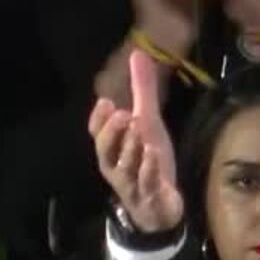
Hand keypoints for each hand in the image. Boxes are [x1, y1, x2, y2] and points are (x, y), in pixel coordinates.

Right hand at [89, 49, 184, 233]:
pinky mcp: (150, 198)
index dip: (99, 120)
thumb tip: (138, 53)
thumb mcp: (149, 124)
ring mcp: (132, 185)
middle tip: (123, 114)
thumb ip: (142, 91)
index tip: (105, 102)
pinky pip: (146, 185)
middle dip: (112, 133)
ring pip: (124, 168)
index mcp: (113, 150)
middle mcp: (116, 167)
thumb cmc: (149, 163)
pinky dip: (148, 170)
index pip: (97, 134)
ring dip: (130, 149)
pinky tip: (153, 155)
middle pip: (105, 151)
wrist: (162, 206)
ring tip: (138, 130)